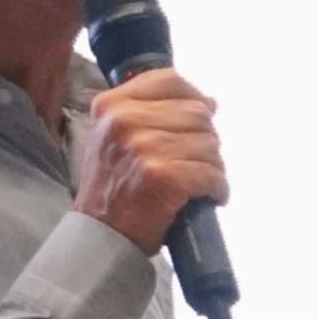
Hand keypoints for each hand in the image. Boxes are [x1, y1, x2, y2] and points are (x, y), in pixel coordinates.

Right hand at [73, 67, 227, 251]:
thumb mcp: (114, 137)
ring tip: (200, 182)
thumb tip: (209, 103)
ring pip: (208, 143)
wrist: (100, 238)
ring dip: (213, 165)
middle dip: (205, 139)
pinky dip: (217, 187)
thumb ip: (153, 113)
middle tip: (197, 162)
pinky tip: (208, 196)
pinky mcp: (164, 177)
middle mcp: (125, 121)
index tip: (200, 115)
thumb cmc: (111, 189)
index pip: (169, 81)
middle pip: (196, 112)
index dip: (193, 97)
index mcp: (112, 105)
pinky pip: (211, 173)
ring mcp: (144, 148)